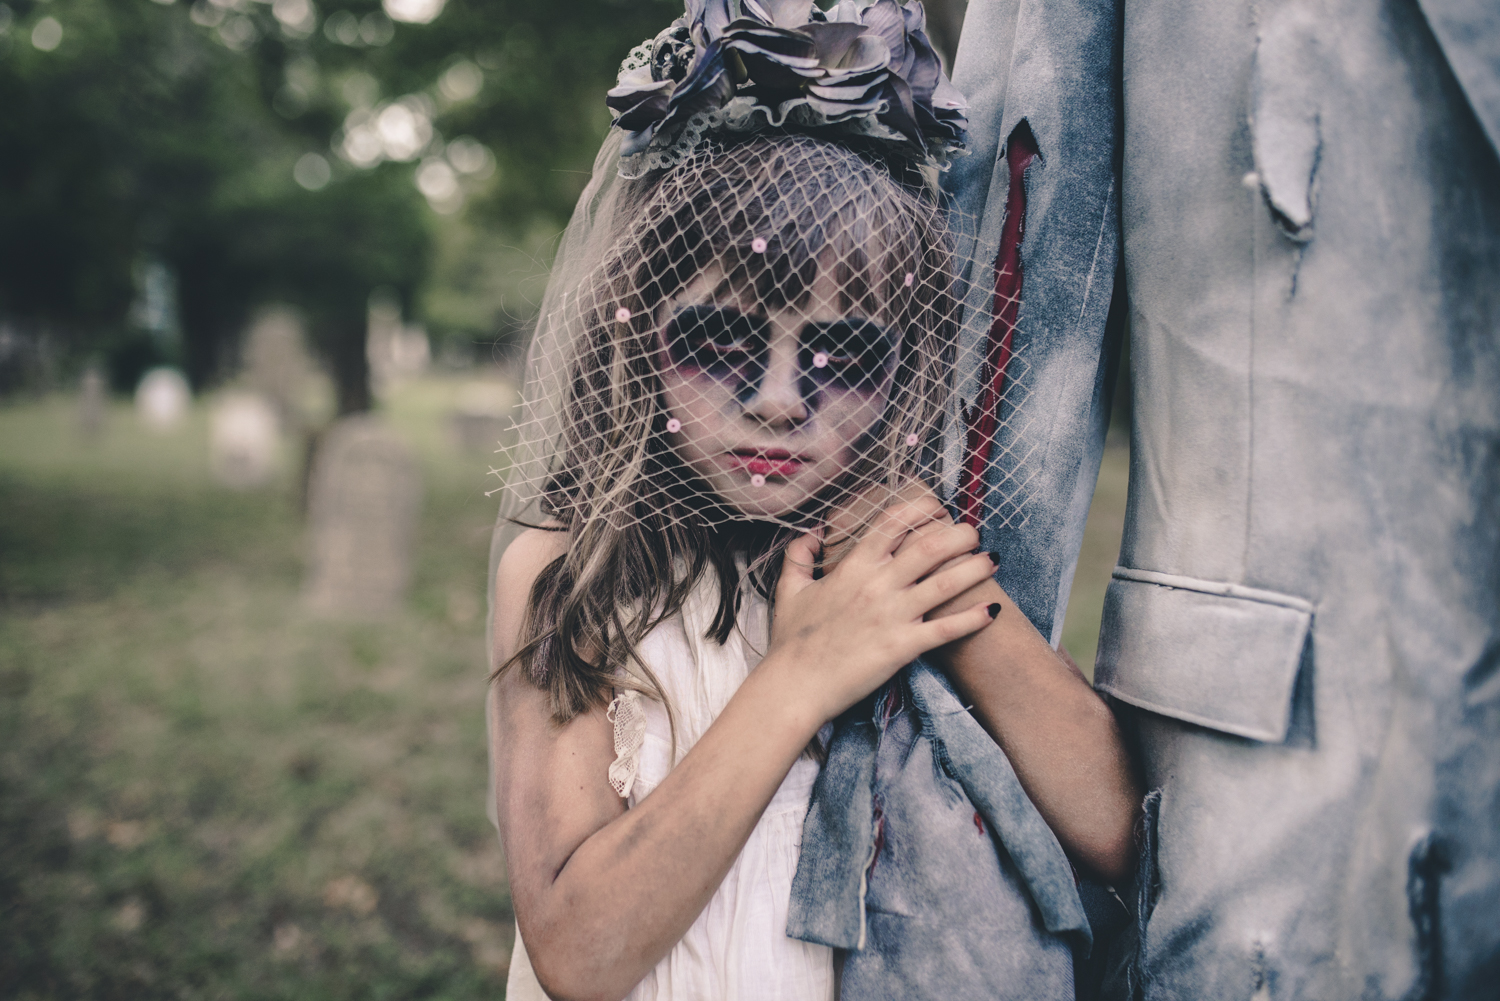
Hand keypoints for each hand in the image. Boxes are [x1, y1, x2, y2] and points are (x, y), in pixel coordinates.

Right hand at [766, 492, 999, 722]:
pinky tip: (993, 611)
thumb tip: (811, 535)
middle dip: (959, 535)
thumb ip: (799, 557)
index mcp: (852, 568)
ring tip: (993, 561)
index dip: (920, 509)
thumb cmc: (790, 642)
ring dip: (974, 569)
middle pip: (929, 547)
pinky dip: (972, 619)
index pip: (892, 524)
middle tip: (974, 533)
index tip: (937, 507)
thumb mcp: (789, 591)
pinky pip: (945, 630)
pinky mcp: (902, 647)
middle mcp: (877, 586)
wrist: (794, 686)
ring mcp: (892, 616)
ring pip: (945, 584)